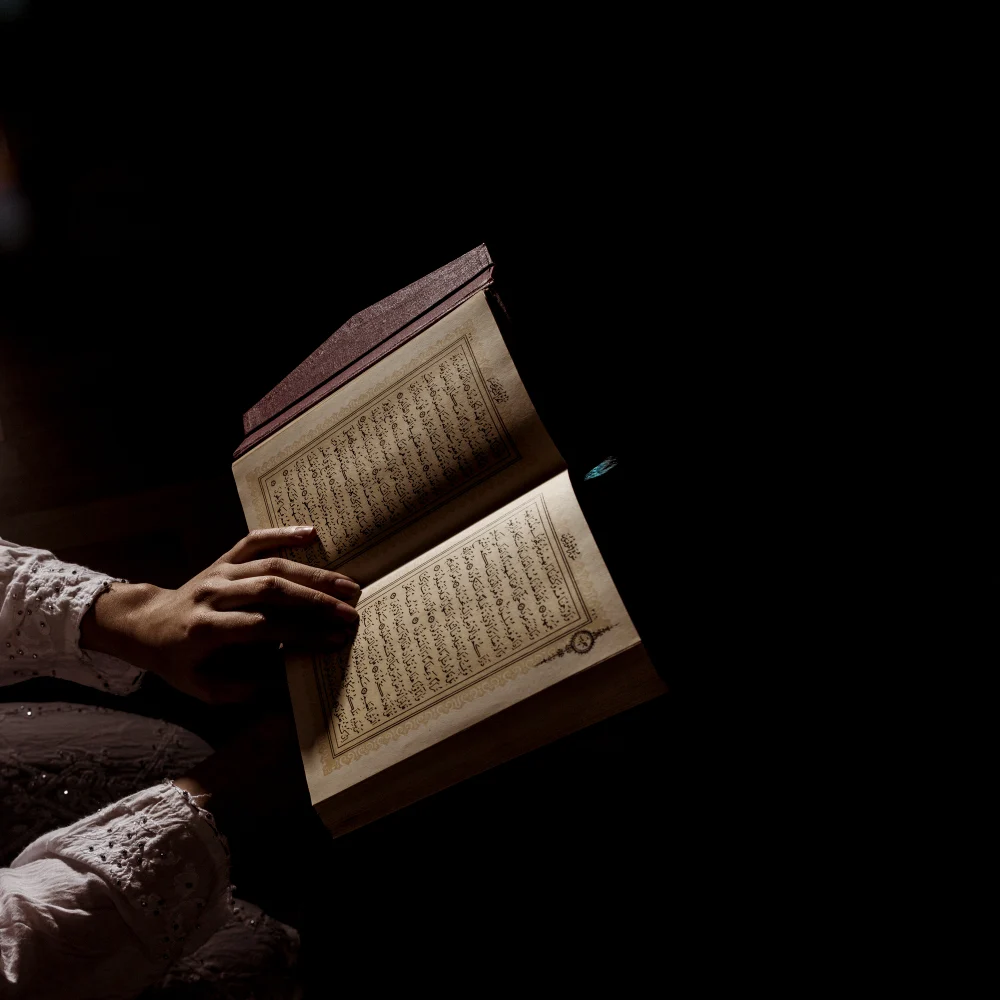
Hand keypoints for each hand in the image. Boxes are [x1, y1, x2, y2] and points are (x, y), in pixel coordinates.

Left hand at [81, 526, 360, 702]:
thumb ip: (248, 688)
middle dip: (316, 602)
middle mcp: (213, 594)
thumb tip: (293, 685)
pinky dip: (283, 534)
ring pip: (271, 565)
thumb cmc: (180, 662)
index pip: (264, 627)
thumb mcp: (206, 688)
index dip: (302, 633)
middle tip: (350, 613)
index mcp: (207, 629)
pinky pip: (255, 541)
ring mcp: (219, 572)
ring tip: (347, 586)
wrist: (147, 625)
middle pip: (272, 590)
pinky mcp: (223, 559)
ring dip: (313, 575)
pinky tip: (313, 533)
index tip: (336, 640)